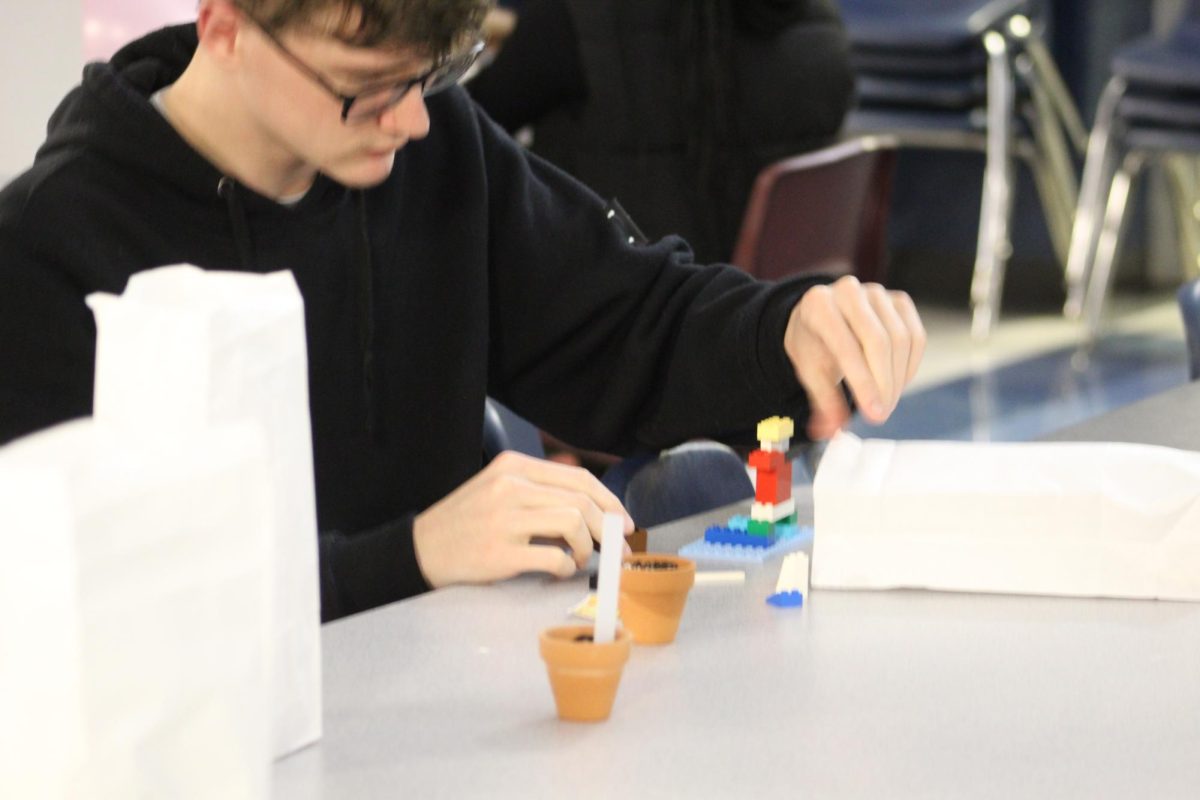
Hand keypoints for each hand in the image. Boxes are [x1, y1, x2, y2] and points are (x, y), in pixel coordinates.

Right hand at [412, 451, 634, 587]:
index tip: (623, 521)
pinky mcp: (501, 553)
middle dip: (608, 527)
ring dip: (586, 548)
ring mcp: (504, 519)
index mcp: (513, 466)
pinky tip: (558, 570)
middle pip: (581, 500)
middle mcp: (510, 486)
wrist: (421, 549)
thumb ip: (538, 487)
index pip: (578, 477)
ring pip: (573, 524)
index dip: (609, 500)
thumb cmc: (466, 521)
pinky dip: (566, 568)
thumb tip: (591, 499)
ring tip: (579, 558)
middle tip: (616, 547)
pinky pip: (554, 558)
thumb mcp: (497, 487)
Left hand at [783, 275, 925, 439]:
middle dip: (883, 385)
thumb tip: (832, 433)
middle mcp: (848, 291)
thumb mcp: (810, 371)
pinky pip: (916, 337)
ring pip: (901, 340)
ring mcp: (877, 293)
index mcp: (819, 305)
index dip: (863, 383)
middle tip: (882, 414)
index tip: (874, 414)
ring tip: (887, 403)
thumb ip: (823, 401)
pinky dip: (910, 366)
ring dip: (898, 380)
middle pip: (878, 342)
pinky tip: (898, 384)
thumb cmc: (815, 344)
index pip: (846, 347)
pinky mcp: (900, 300)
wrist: (823, 317)